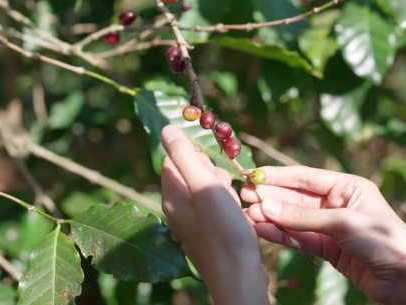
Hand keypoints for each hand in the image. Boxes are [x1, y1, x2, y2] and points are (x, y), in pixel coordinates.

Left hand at [160, 125, 268, 304]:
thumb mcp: (204, 187)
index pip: (173, 159)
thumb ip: (185, 157)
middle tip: (224, 186)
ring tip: (232, 200)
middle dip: (210, 171)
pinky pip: (214, 206)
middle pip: (190, 172)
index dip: (194, 154)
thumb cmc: (223, 231)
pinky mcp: (209, 233)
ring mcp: (193, 223)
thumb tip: (166, 128)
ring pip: (205, 189)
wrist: (239, 277)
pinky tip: (236, 212)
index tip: (212, 164)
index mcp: (171, 196)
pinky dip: (226, 203)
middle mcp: (177, 209)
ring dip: (221, 186)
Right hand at [242, 166, 405, 304]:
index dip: (278, 176)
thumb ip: (303, 217)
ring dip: (273, 217)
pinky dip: (282, 235)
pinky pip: (300, 238)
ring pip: (295, 219)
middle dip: (272, 198)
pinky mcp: (329, 249)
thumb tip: (267, 207)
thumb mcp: (342, 223)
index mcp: (348, 186)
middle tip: (245, 197)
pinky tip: (263, 231)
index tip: (253, 176)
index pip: (306, 177)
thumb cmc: (384, 241)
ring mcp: (332, 227)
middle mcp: (338, 203)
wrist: (405, 280)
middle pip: (297, 198)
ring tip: (248, 215)